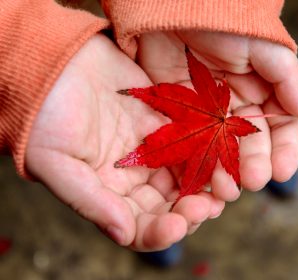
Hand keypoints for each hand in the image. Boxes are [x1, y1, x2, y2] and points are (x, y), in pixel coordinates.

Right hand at [25, 34, 224, 250]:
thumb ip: (90, 201)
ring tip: (223, 186)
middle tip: (208, 207)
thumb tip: (124, 234)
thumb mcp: (55, 161)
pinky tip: (222, 152)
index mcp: (109, 194)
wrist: (56, 63)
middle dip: (191, 211)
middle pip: (171, 206)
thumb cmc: (44, 114)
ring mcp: (154, 150)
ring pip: (188, 178)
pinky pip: (195, 142)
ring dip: (207, 186)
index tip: (177, 225)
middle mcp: (135, 177)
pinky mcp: (167, 122)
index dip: (160, 232)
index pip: (140, 227)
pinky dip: (209, 151)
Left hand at [137, 31, 297, 200]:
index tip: (283, 171)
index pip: (280, 126)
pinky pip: (191, 143)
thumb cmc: (225, 20)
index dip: (284, 150)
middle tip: (252, 182)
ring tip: (227, 189)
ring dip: (226, 171)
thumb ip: (287, 78)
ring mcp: (208, 111)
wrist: (174, 6)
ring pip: (221, 149)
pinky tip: (200, 179)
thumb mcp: (263, 45)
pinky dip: (196, 162)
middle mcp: (237, 104)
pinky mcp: (180, 113)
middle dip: (254, 165)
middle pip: (251, 144)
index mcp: (263, 89)